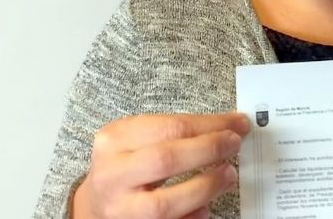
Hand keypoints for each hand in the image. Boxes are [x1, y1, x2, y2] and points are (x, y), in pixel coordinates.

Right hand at [72, 112, 249, 218]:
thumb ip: (176, 131)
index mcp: (115, 140)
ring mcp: (119, 209)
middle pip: (165, 159)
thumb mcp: (137, 137)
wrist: (96, 203)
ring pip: (164, 204)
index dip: (210, 125)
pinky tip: (207, 208)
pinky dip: (192, 217)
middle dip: (208, 150)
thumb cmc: (126, 164)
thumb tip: (228, 127)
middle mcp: (112, 175)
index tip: (236, 123)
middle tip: (234, 144)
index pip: (170, 126)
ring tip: (228, 175)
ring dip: (205, 187)